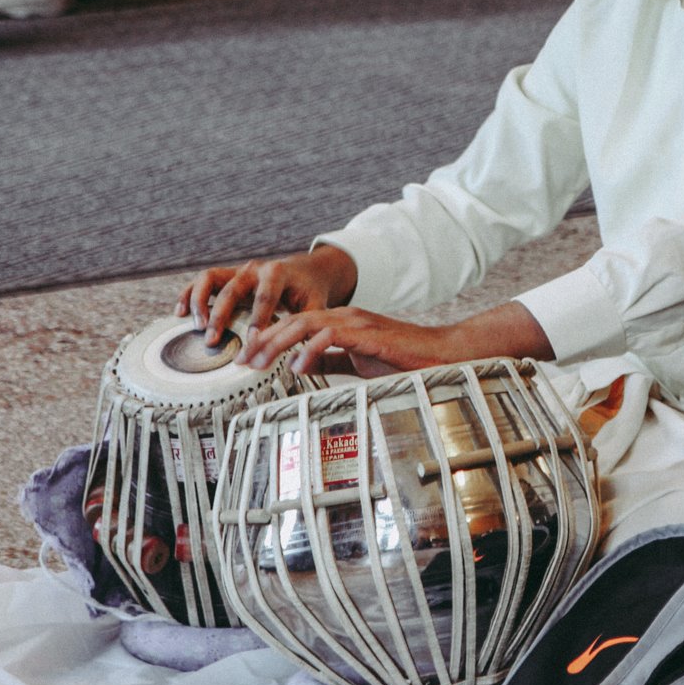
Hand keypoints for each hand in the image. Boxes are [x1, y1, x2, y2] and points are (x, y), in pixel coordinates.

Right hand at [176, 245, 358, 345]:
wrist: (304, 273)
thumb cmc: (308, 294)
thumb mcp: (315, 307)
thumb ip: (307, 328)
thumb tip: (301, 357)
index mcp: (278, 273)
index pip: (265, 297)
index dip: (257, 320)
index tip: (251, 343)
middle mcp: (254, 269)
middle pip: (232, 289)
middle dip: (221, 316)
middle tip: (213, 341)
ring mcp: (237, 270)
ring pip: (209, 278)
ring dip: (199, 302)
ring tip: (197, 327)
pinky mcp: (226, 276)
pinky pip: (201, 281)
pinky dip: (188, 295)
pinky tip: (178, 313)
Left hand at [237, 300, 553, 377]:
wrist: (443, 356)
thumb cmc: (404, 361)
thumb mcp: (358, 363)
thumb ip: (332, 361)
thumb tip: (301, 368)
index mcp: (340, 322)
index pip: (295, 324)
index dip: (269, 338)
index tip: (247, 356)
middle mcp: (345, 316)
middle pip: (293, 319)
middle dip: (263, 339)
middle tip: (240, 359)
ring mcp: (356, 322)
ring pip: (305, 323)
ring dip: (277, 341)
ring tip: (257, 360)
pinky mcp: (368, 333)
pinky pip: (331, 336)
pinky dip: (309, 349)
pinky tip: (296, 366)